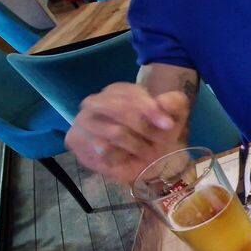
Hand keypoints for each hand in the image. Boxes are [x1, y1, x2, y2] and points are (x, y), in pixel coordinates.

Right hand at [65, 83, 190, 183]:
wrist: (141, 157)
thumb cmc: (157, 133)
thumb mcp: (174, 116)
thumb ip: (174, 103)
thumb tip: (163, 102)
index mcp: (119, 91)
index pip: (131, 94)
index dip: (150, 108)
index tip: (168, 125)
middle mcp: (96, 101)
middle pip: (120, 110)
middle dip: (145, 129)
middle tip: (160, 144)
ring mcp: (83, 120)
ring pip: (114, 132)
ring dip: (137, 146)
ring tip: (148, 153)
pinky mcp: (76, 141)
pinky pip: (101, 151)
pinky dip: (121, 158)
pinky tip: (128, 159)